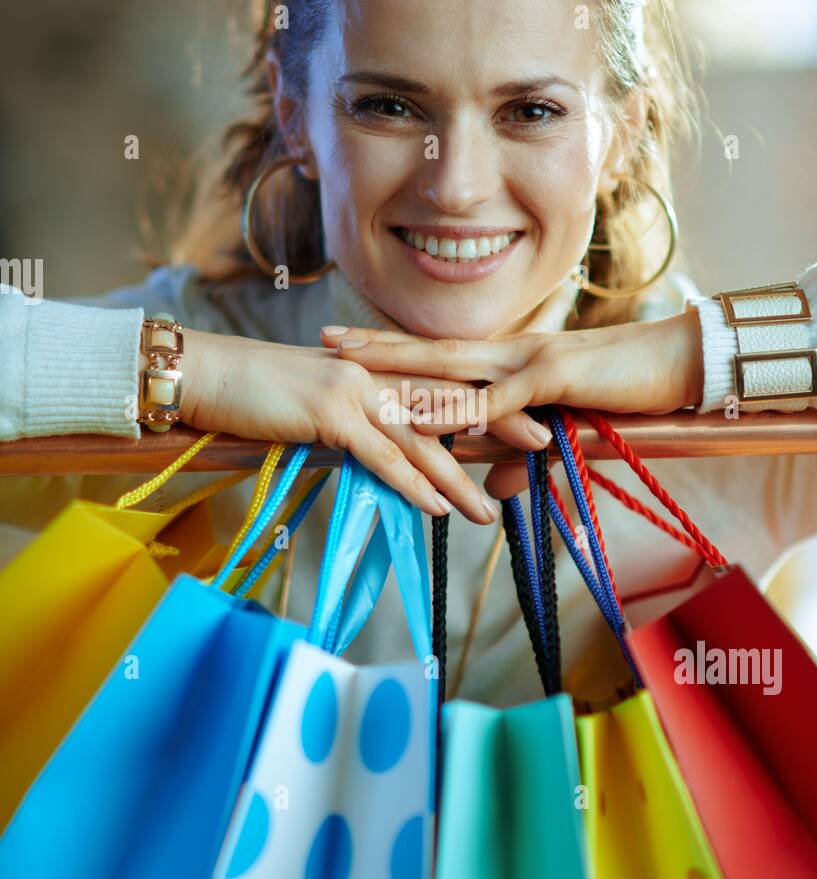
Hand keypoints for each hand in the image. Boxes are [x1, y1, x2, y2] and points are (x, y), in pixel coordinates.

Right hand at [178, 328, 550, 522]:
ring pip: (422, 439)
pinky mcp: (329, 414)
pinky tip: (435, 507)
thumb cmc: (259, 391)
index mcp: (377, 368)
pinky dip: (411, 483)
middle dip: (501, 427)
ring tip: (489, 510)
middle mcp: (375, 374)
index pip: (444, 384)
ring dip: (458, 478)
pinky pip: (380, 455)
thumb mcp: (319, 402)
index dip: (492, 399)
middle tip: (546, 446)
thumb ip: (358, 420)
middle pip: (448, 406)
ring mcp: (355, 391)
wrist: (209, 373)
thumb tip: (386, 449)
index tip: (532, 413)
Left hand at [321, 309, 704, 497]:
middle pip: (430, 351)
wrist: (682, 362)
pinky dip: (462, 406)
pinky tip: (426, 412)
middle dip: (376, 347)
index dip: (396, 351)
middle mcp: (513, 353)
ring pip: (452, 367)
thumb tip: (494, 487)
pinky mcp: (556, 377)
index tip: (352, 348)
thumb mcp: (570, 431)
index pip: (443, 357)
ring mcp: (530, 360)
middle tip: (326, 342)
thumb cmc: (630, 391)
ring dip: (400, 369)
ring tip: (353, 370)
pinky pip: (499, 396)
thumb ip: (527, 457)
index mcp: (514, 361)